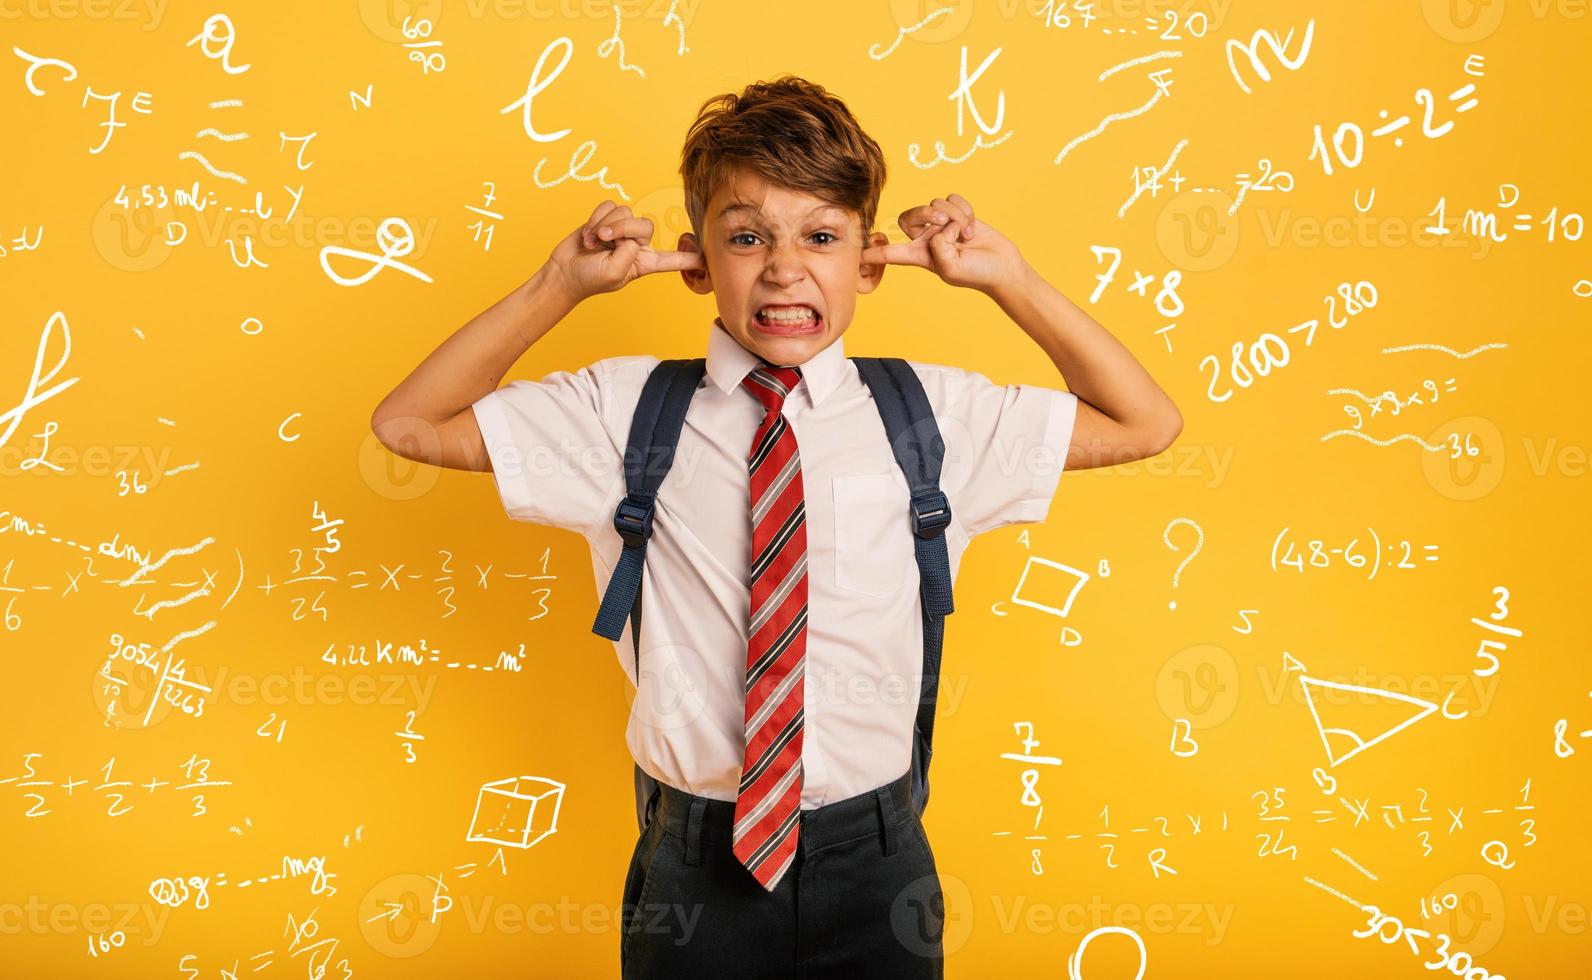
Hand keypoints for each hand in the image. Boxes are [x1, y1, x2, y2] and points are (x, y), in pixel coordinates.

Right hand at [547, 199, 703, 300]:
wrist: (563, 272)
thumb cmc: (590, 279)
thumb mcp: (615, 273)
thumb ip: (628, 253)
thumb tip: (629, 234)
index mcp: (646, 263)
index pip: (675, 260)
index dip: (692, 257)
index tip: (710, 256)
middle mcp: (637, 245)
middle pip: (645, 225)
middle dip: (622, 228)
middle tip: (604, 242)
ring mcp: (622, 231)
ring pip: (625, 212)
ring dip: (604, 225)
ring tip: (593, 243)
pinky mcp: (606, 219)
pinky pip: (608, 206)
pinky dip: (596, 218)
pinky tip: (588, 235)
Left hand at [861, 193, 1023, 292]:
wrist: (1003, 266)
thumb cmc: (977, 274)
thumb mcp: (951, 269)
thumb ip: (937, 249)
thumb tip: (937, 228)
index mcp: (919, 256)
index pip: (888, 253)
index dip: (871, 254)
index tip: (853, 253)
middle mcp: (926, 239)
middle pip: (908, 216)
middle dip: (925, 213)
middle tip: (941, 221)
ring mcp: (942, 225)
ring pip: (935, 204)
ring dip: (954, 216)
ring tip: (966, 234)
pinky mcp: (957, 213)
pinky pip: (952, 198)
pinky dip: (964, 209)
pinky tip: (972, 226)